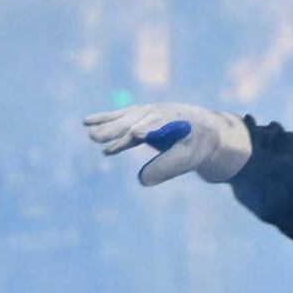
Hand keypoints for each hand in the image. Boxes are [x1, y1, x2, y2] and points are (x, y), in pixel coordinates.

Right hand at [79, 102, 249, 187]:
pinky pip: (121, 118)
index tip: (136, 135)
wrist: (205, 131)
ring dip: (109, 127)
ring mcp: (149, 112)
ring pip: (126, 119)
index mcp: (175, 119)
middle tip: (98, 137)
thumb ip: (167, 168)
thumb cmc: (197, 145)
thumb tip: (142, 180)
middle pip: (136, 121)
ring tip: (92, 136)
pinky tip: (87, 123)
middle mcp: (159, 112)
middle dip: (118, 129)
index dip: (146, 130)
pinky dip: (106, 120)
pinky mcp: (141, 116)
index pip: (157, 125)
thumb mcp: (187, 159)